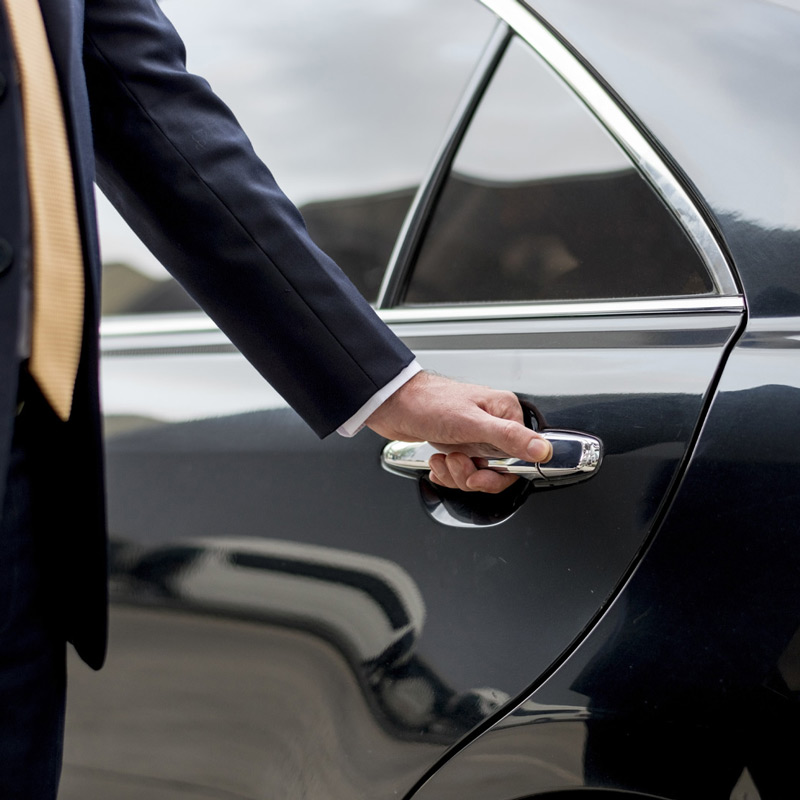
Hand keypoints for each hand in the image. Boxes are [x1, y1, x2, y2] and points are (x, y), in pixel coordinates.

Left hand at [366, 371, 551, 493]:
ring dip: (457, 474)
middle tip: (457, 464)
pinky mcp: (458, 444)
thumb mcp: (471, 424)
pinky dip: (447, 473)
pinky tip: (437, 461)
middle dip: (472, 475)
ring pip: (477, 473)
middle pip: (498, 470)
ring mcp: (474, 435)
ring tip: (443, 459)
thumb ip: (509, 438)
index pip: (520, 458)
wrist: (391, 404)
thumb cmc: (427, 404)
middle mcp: (492, 424)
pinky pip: (461, 471)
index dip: (498, 474)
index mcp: (504, 413)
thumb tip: (542, 450)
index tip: (480, 475)